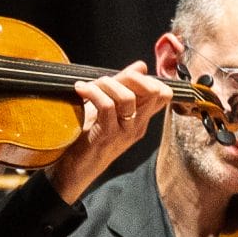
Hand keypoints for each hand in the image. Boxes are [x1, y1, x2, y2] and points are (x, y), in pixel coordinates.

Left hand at [48, 62, 177, 202]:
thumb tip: (141, 66)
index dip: (147, 78)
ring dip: (106, 84)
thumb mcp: (109, 108)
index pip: (163, 94)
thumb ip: (124, 86)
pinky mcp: (107, 135)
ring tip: (90, 86)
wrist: (74, 170)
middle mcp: (137, 125)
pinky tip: (81, 90)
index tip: (125, 76)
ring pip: (127, 97)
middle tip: (108, 79)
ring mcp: (124, 131)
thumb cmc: (90, 138)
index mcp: (141, 119)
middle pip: (153, 91)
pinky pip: (106, 106)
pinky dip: (92, 93)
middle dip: (130, 77)